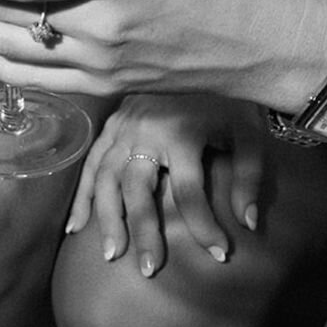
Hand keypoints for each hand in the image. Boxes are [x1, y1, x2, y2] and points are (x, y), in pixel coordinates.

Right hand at [69, 93, 265, 271]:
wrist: (204, 57)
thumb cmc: (229, 101)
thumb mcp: (249, 134)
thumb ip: (249, 177)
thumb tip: (246, 223)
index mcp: (183, 133)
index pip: (189, 192)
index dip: (204, 226)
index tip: (219, 255)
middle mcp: (146, 132)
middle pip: (139, 190)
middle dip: (144, 231)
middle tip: (149, 269)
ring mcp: (123, 128)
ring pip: (107, 179)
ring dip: (107, 218)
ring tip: (112, 254)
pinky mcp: (110, 126)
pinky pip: (91, 165)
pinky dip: (83, 197)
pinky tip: (77, 228)